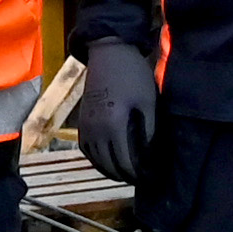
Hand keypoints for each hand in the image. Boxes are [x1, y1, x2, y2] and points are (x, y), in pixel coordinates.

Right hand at [69, 42, 159, 188]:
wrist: (108, 52)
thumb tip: (151, 154)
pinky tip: (107, 161)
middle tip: (141, 179)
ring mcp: (86, 126)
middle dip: (126, 176)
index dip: (139, 174)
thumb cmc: (132, 75)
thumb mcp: (148, 102)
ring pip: (96, 160)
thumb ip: (148, 131)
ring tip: (125, 174)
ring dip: (110, 171)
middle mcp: (96, 131)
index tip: (151, 178)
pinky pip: (87, 149)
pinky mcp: (81, 121)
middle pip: (109, 166)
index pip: (126, 163)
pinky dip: (97, 160)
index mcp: (114, 126)